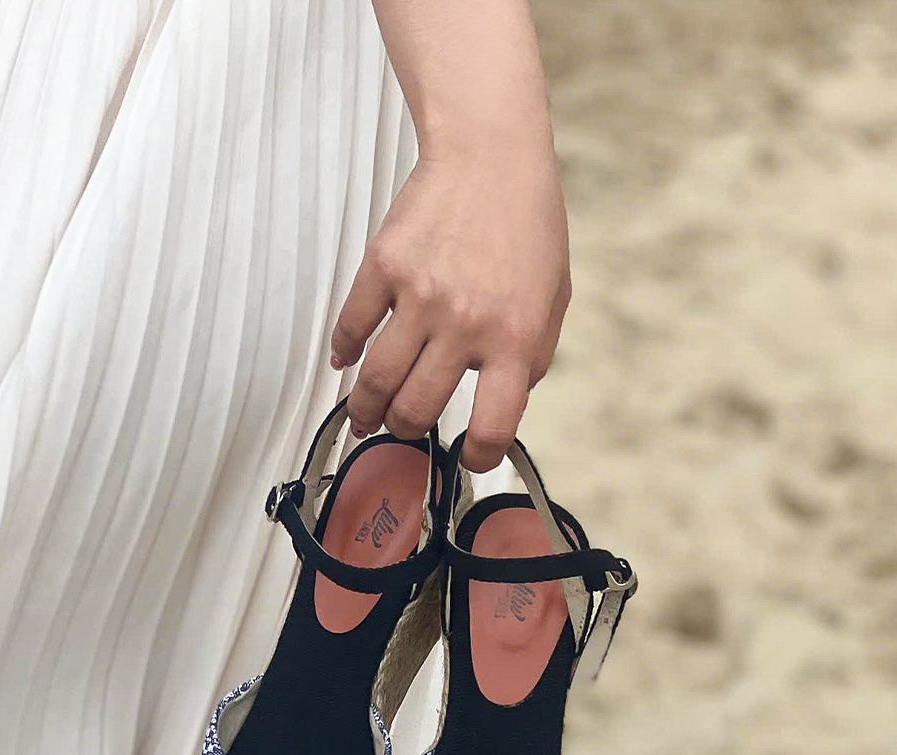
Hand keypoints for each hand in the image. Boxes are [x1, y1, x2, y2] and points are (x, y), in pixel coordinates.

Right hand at [331, 148, 570, 470]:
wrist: (490, 153)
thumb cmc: (526, 223)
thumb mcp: (553, 299)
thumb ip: (532, 356)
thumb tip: (502, 403)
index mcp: (513, 338)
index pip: (492, 425)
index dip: (478, 456)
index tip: (467, 458)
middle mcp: (465, 325)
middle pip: (417, 409)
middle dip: (405, 431)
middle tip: (401, 429)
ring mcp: (420, 297)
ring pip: (376, 381)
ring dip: (365, 410)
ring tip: (363, 418)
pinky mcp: (384, 268)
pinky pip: (351, 327)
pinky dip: (343, 352)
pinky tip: (344, 363)